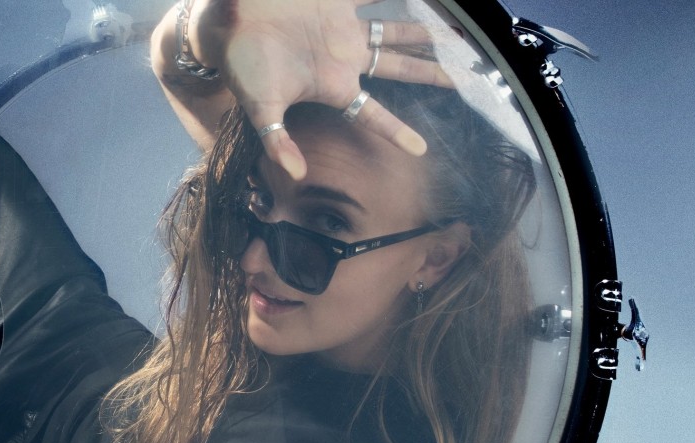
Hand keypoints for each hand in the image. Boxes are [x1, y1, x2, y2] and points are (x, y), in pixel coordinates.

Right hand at [191, 0, 448, 177]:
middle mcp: (345, 58)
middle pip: (398, 68)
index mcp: (333, 85)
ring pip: (396, 29)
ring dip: (425, 32)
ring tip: (460, 33)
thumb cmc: (243, 66)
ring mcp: (344, 28)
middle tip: (465, 78)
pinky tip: (430, 0)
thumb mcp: (260, 106)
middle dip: (430, 73)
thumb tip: (295, 173)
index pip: (372, 114)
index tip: (421, 151)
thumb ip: (277, 139)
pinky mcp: (336, 1)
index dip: (396, 131)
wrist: (229, 23)